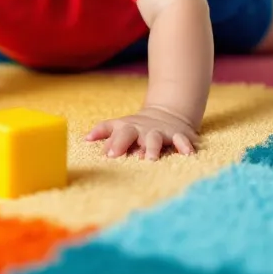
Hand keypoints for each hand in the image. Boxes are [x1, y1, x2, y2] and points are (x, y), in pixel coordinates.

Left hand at [85, 107, 199, 159]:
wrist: (167, 113)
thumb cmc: (136, 126)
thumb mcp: (119, 126)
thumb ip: (103, 131)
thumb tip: (85, 139)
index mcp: (126, 128)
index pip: (115, 133)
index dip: (111, 143)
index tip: (107, 155)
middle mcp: (141, 129)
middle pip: (130, 134)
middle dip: (123, 143)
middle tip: (116, 156)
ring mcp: (159, 132)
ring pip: (154, 139)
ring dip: (152, 148)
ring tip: (150, 160)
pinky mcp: (176, 135)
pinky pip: (181, 140)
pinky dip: (185, 146)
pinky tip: (188, 154)